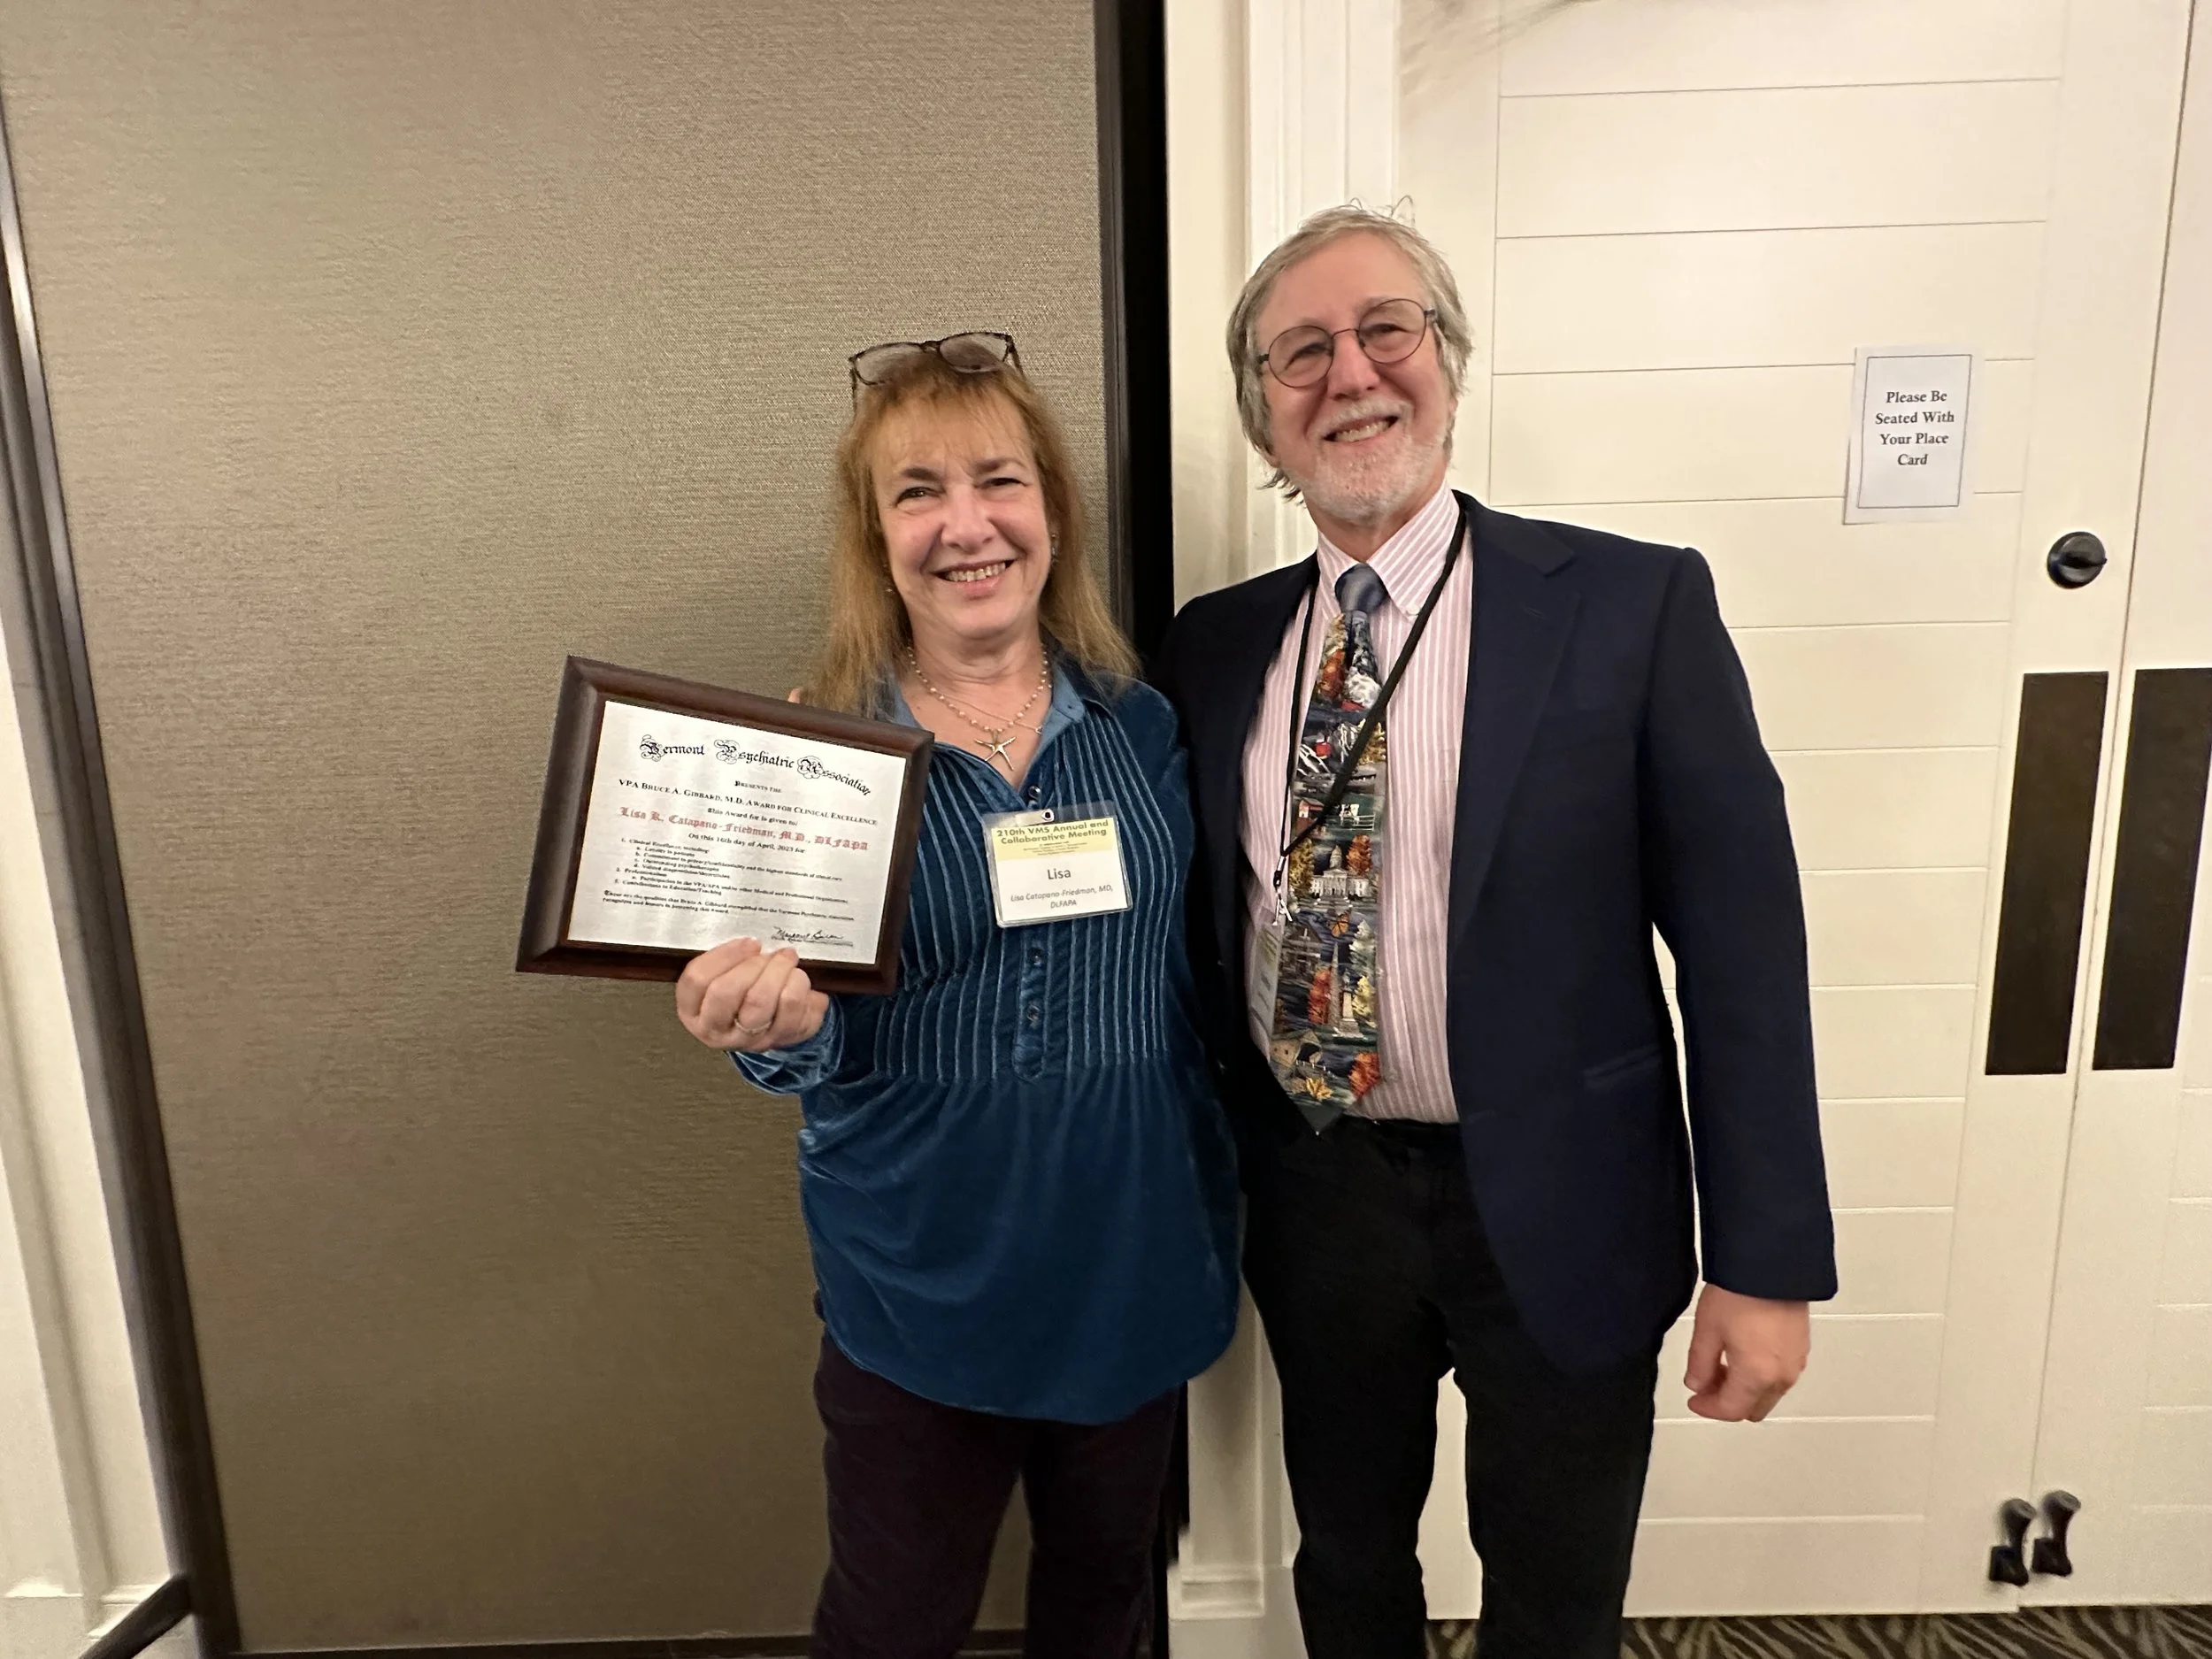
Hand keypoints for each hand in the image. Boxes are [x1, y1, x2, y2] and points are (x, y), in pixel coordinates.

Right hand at [675, 937, 827, 1051]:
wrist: (777, 1019)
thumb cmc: (745, 989)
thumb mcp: (726, 975)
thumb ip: (727, 958)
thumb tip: (749, 940)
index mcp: (692, 1009)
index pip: (696, 980)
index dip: (723, 955)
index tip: (748, 942)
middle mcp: (714, 1029)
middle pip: (725, 992)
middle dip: (752, 964)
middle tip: (771, 951)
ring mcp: (746, 1039)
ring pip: (759, 1003)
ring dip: (777, 972)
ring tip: (787, 958)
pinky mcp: (778, 1040)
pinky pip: (789, 1010)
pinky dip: (797, 986)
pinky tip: (798, 977)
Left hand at [1683, 1285, 1808, 1421]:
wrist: (1772, 1264)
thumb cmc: (1742, 1292)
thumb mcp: (1707, 1330)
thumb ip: (1700, 1364)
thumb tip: (1697, 1383)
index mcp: (1757, 1376)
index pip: (1731, 1410)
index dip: (1708, 1408)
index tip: (1694, 1399)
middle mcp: (1782, 1375)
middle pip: (1753, 1408)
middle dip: (1728, 1401)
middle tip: (1706, 1382)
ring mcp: (1796, 1362)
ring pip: (1768, 1393)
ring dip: (1745, 1388)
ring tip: (1722, 1363)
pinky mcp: (1802, 1347)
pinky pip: (1780, 1375)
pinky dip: (1761, 1375)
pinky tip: (1743, 1353)